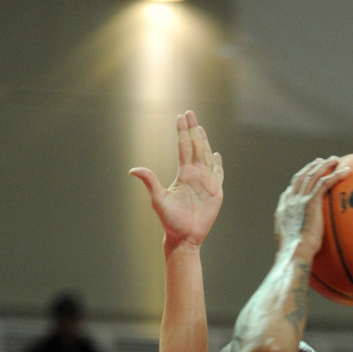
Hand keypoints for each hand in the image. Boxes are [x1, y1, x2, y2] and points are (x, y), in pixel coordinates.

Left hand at [129, 109, 223, 249]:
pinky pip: (219, 175)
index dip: (182, 132)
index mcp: (184, 174)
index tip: (181, 117)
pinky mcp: (216, 193)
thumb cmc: (170, 220)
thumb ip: (149, 182)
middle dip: (193, 130)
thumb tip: (133, 170)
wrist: (184, 237)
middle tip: (190, 113)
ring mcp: (206, 182)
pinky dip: (219, 165)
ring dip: (204, 142)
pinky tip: (217, 155)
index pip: (184, 147)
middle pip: (196, 147)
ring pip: (206, 157)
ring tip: (200, 127)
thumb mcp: (158, 199)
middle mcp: (195, 175)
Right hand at [273, 156, 347, 257]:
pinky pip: (325, 183)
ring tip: (335, 159)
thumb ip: (295, 239)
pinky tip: (346, 172)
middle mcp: (290, 201)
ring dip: (325, 165)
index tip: (306, 177)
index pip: (290, 190)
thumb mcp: (290, 246)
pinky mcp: (311, 202)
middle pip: (301, 177)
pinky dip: (336, 175)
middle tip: (321, 162)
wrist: (293, 253)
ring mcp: (300, 200)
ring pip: (313, 176)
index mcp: (283, 210)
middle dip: (311, 167)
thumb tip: (302, 246)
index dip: (299, 181)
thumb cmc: (293, 256)